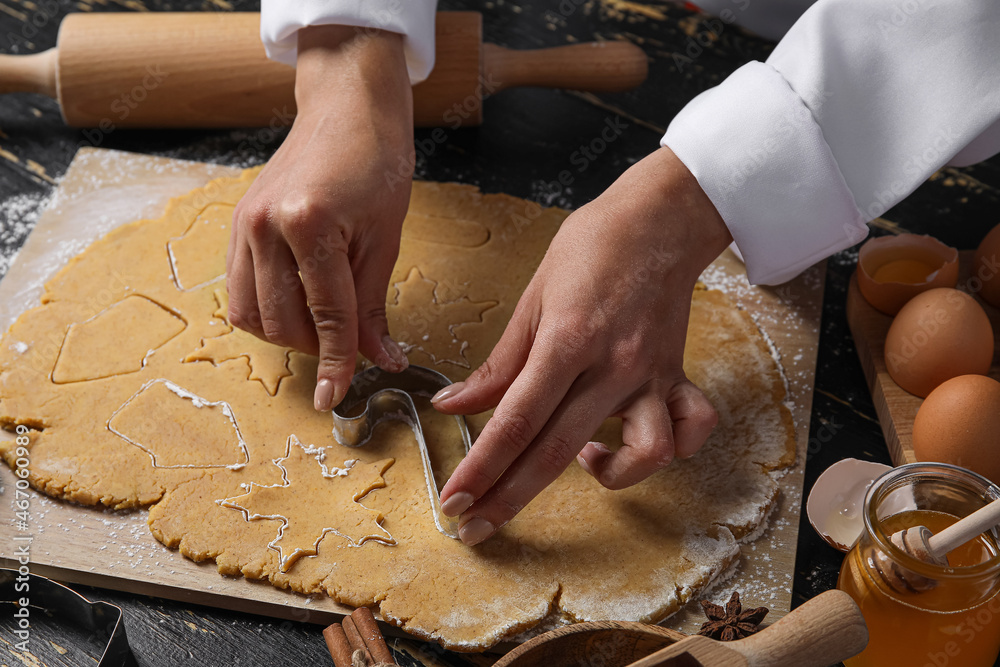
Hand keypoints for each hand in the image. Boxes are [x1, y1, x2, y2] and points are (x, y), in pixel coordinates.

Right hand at [227, 25, 413, 410]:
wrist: (347, 110)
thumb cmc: (376, 164)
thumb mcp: (386, 238)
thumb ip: (373, 305)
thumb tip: (379, 359)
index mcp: (310, 224)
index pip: (325, 314)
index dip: (336, 361)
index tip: (336, 397)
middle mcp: (265, 226)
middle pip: (283, 322)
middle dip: (316, 347)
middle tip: (348, 347)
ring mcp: (243, 224)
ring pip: (252, 315)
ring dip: (288, 334)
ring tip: (323, 324)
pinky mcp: (236, 224)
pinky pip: (239, 291)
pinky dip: (266, 311)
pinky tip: (296, 305)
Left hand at [432, 147, 732, 544]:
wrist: (660, 219)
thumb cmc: (592, 248)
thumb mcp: (533, 298)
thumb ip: (498, 362)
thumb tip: (453, 404)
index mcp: (568, 341)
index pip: (516, 418)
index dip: (482, 467)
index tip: (455, 500)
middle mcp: (612, 366)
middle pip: (557, 449)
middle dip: (510, 497)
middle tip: (475, 528)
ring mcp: (650, 375)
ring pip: (644, 453)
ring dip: (611, 474)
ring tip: (583, 460)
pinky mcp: (677, 376)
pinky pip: (692, 429)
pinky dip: (673, 449)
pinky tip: (636, 442)